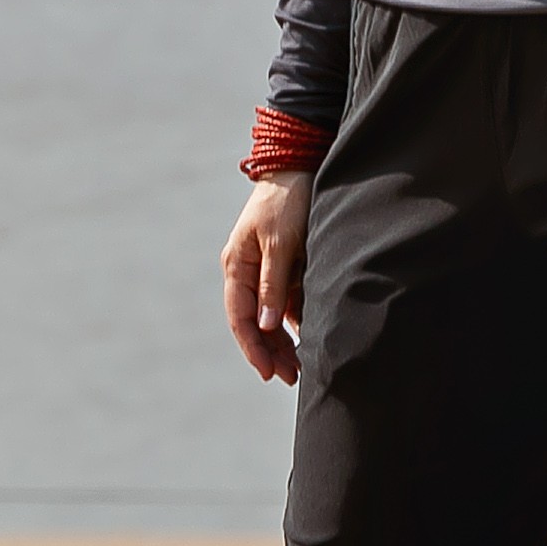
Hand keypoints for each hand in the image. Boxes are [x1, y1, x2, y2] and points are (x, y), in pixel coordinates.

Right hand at [222, 173, 312, 384]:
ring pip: (270, 316)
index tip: (267, 373)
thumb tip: (264, 326)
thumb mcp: (281, 243)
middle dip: (270, 352)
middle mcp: (247, 272)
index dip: (253, 348)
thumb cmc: (287, 202)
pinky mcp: (285, 265)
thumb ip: (273, 284)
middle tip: (291, 378)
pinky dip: (296, 320)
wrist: (300, 167)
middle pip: (254, 322)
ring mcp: (266, 270)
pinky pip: (287, 301)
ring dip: (283, 341)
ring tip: (300, 367)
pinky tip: (309, 337)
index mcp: (237, 267)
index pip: (240, 318)